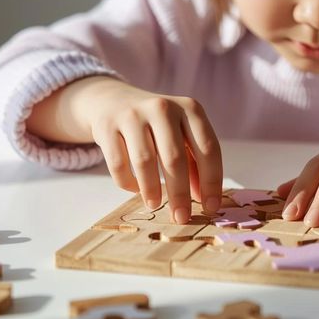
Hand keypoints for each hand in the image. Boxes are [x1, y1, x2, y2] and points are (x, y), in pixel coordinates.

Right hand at [27, 76, 222, 223]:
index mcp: (191, 109)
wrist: (114, 101)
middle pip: (175, 158)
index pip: (208, 149)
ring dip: (151, 190)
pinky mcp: (107, 126)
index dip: (211, 181)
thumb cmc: (157, 126)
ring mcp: (133, 115)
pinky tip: (135, 190)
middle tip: (181, 218)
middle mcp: (163, 108)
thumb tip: (204, 198)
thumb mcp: (182, 135)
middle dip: (180, 194)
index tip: (211, 207)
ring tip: (155, 205)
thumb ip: (195, 163)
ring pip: (145, 161)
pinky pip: (118, 163)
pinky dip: (128, 182)